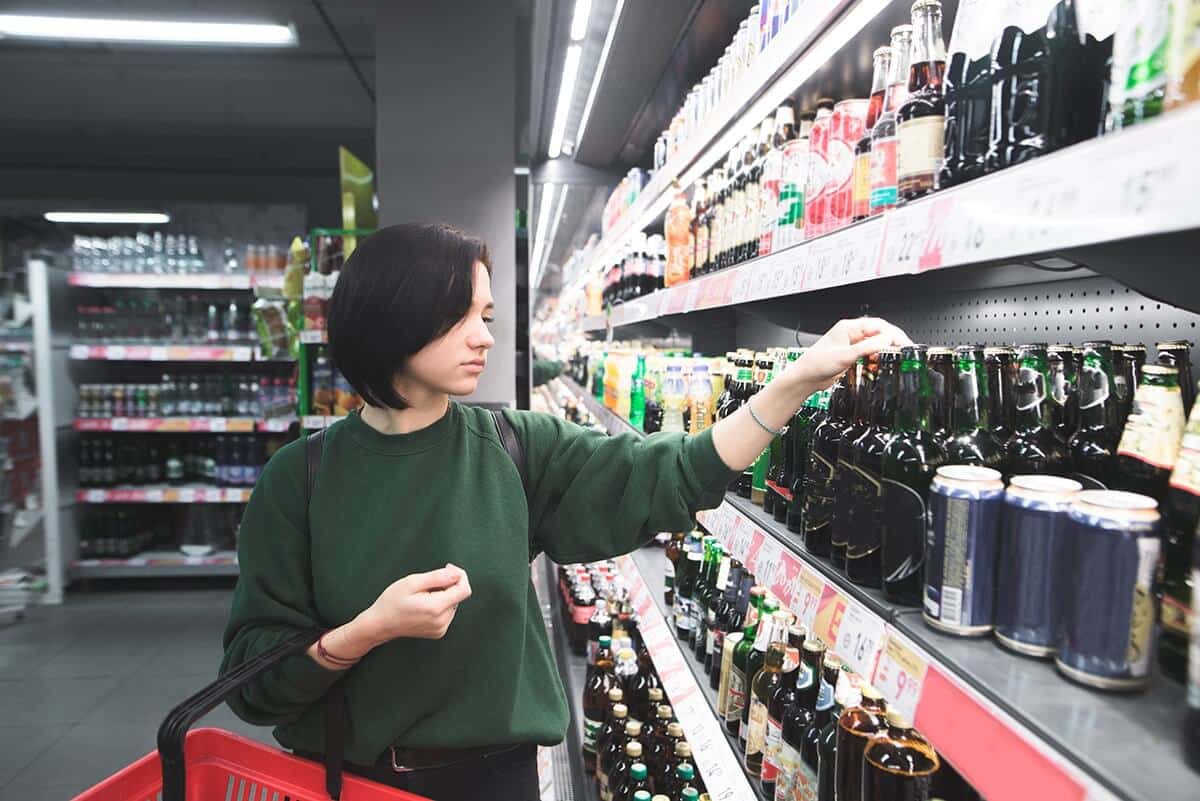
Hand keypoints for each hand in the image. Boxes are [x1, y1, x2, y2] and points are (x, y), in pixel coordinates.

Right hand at [361, 564, 471, 644]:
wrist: (380, 624)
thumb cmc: (392, 601)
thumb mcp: (412, 582)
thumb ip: (438, 577)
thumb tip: (457, 574)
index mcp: (436, 608)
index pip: (464, 590)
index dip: (460, 575)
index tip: (447, 568)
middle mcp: (441, 621)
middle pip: (459, 596)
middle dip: (448, 584)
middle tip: (427, 583)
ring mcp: (440, 629)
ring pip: (454, 604)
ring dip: (444, 595)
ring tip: (423, 596)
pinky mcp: (438, 632)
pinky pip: (448, 613)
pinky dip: (440, 605)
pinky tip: (424, 605)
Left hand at [783, 317, 911, 393]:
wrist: (805, 379)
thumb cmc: (816, 363)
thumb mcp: (846, 355)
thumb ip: (868, 347)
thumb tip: (888, 340)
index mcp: (849, 327)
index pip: (878, 325)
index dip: (894, 333)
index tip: (904, 343)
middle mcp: (851, 334)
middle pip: (879, 333)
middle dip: (892, 341)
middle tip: (904, 351)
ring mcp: (851, 345)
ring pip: (875, 344)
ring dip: (885, 350)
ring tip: (895, 358)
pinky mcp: (851, 356)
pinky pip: (869, 354)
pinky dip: (877, 358)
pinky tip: (880, 364)